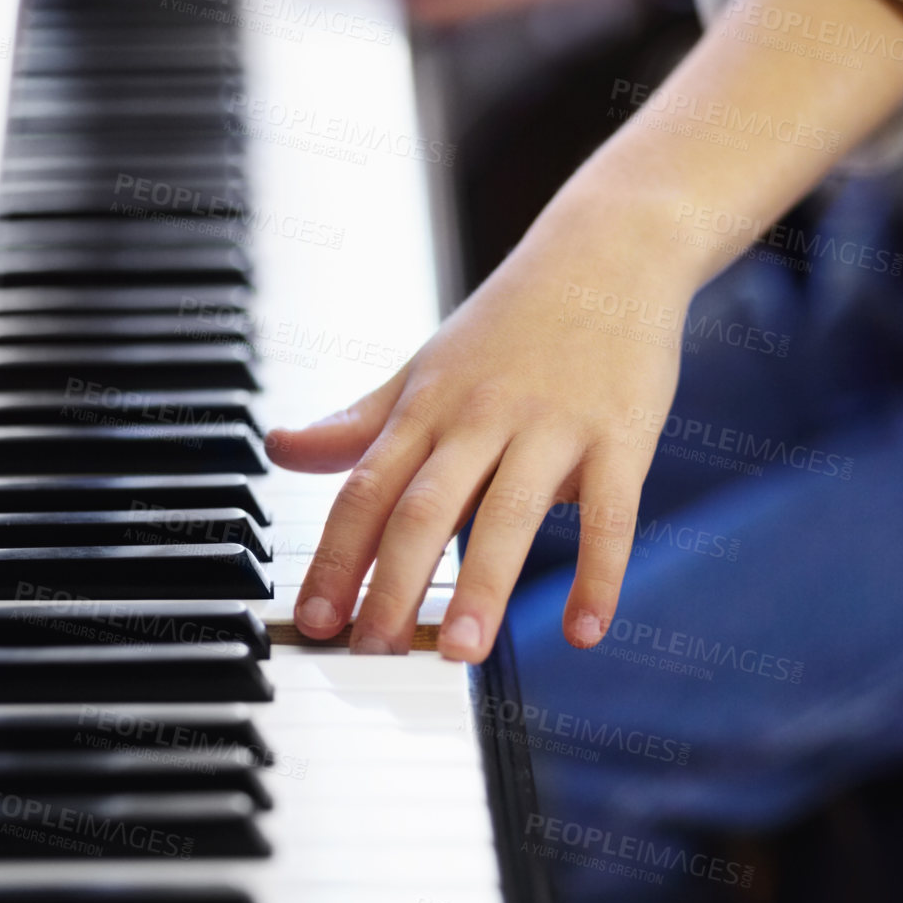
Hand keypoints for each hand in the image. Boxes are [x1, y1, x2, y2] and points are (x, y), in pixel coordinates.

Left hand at [265, 185, 688, 659]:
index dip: (336, 559)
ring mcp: (553, 425)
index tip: (314, 623)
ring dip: (483, 587)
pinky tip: (585, 632)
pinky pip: (611, 515)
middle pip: (424, 506)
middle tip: (373, 653)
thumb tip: (280, 449)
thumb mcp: (426, 366)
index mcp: (427, 405)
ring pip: (510, 513)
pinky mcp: (621, 433)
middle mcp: (481, 415)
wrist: (611, 247)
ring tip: (461, 655)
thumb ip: (359, 421)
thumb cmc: (514, 320)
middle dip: (393, 583)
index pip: (366, 491)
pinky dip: (598, 574)